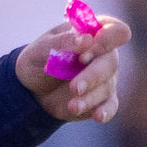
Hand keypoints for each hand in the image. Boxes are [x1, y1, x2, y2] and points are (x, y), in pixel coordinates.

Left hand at [15, 14, 131, 122]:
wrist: (31, 85)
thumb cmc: (39, 58)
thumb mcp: (42, 47)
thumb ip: (64, 42)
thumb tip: (87, 39)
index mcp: (93, 34)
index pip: (115, 30)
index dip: (108, 37)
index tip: (89, 47)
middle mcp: (105, 55)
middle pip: (110, 62)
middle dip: (93, 75)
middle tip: (75, 87)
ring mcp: (106, 78)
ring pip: (107, 86)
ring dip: (90, 97)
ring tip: (73, 105)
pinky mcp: (102, 98)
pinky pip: (110, 105)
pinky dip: (106, 111)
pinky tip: (98, 116)